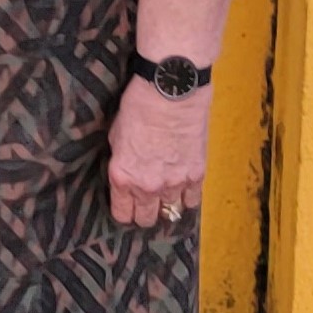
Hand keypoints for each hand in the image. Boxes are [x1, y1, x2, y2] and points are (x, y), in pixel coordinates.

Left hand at [107, 76, 209, 229]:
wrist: (170, 94)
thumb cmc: (137, 108)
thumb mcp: (115, 136)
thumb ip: (121, 162)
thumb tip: (126, 172)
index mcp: (123, 177)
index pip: (122, 214)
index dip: (123, 213)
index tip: (125, 208)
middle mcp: (148, 187)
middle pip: (147, 219)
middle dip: (143, 214)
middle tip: (143, 205)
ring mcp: (175, 184)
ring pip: (170, 212)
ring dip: (166, 204)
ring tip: (163, 194)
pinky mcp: (196, 176)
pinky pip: (192, 200)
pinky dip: (186, 197)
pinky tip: (182, 188)